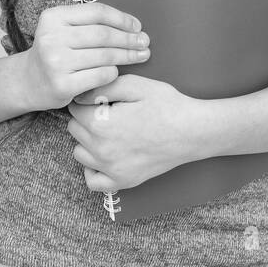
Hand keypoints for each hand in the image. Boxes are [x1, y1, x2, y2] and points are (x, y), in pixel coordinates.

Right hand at [14, 2, 150, 111]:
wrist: (28, 81)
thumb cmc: (55, 52)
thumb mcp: (63, 29)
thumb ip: (89, 23)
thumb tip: (133, 27)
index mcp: (53, 17)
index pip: (96, 12)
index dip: (121, 18)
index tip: (137, 26)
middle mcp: (51, 37)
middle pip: (102, 34)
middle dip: (128, 38)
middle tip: (144, 42)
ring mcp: (55, 62)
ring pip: (104, 55)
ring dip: (127, 55)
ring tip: (140, 55)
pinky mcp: (62, 84)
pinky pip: (100, 75)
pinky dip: (113, 72)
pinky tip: (117, 71)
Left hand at [66, 74, 208, 193]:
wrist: (193, 131)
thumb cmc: (166, 105)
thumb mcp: (135, 85)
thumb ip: (102, 87)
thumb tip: (79, 95)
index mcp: (101, 124)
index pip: (74, 108)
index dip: (86, 99)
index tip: (101, 98)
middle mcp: (101, 150)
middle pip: (74, 129)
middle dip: (85, 118)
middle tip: (108, 112)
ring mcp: (111, 169)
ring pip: (79, 153)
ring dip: (87, 141)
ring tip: (109, 132)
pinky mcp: (123, 181)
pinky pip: (92, 181)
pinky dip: (93, 169)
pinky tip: (105, 156)